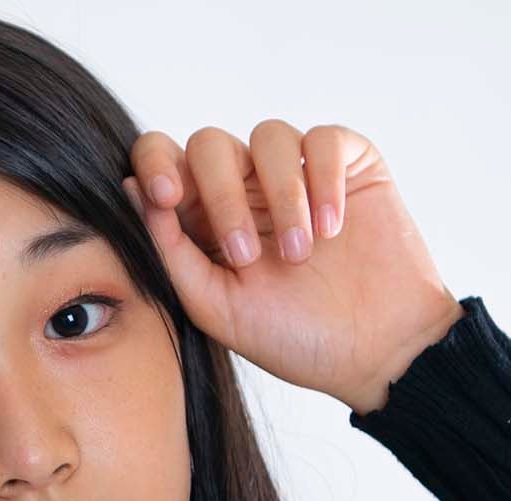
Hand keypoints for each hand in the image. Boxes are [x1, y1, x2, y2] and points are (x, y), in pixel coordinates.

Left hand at [122, 121, 466, 413]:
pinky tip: (333, 229)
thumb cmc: (297, 340)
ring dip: (280, 197)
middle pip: (209, 144)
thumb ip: (172, 253)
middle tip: (247, 255)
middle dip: (220, 193)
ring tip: (301, 254)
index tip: (166, 196)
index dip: (156, 164)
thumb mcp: (218, 308)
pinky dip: (323, 179)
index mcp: (207, 220)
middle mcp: (248, 190)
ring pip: (268, 136)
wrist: (379, 353)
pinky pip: (324, 139)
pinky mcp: (350, 165)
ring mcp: (299, 174)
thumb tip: (132, 192)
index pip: (165, 162)